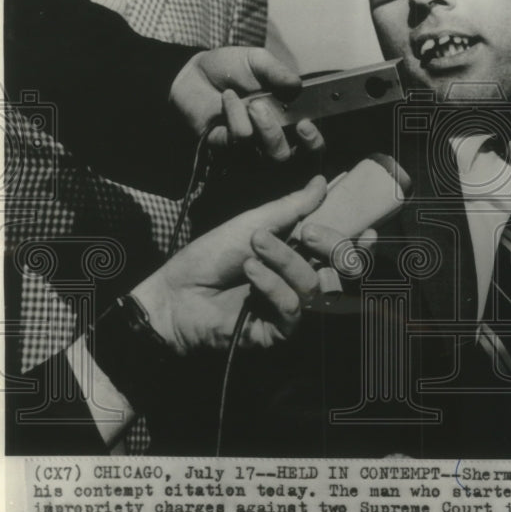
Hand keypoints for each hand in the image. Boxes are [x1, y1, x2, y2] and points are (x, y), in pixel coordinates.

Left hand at [132, 176, 329, 353]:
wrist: (176, 292)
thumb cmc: (210, 257)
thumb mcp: (252, 224)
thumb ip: (290, 207)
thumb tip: (321, 181)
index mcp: (296, 254)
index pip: (332, 247)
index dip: (334, 237)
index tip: (313, 225)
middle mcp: (298, 281)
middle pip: (332, 267)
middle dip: (320, 247)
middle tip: (301, 234)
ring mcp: (289, 306)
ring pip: (310, 284)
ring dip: (283, 263)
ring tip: (251, 253)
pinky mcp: (278, 330)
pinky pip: (291, 307)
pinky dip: (272, 285)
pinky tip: (250, 273)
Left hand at [169, 46, 308, 159]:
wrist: (192, 72)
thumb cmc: (230, 69)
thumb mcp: (258, 61)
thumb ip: (278, 71)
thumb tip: (298, 85)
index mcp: (287, 121)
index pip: (310, 146)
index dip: (313, 143)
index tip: (305, 125)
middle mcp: (270, 139)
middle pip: (285, 157)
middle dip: (277, 135)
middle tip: (263, 108)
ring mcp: (247, 147)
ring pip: (264, 155)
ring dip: (260, 125)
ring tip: (250, 101)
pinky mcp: (225, 148)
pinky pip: (238, 141)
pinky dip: (235, 116)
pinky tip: (228, 98)